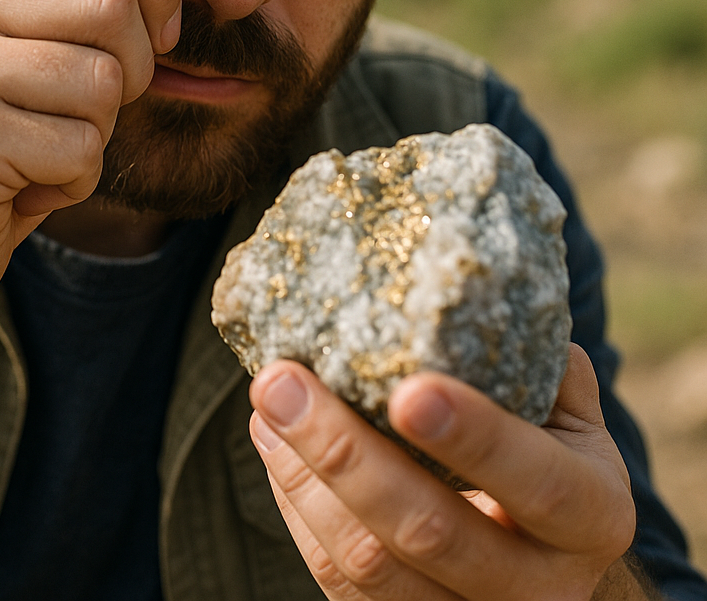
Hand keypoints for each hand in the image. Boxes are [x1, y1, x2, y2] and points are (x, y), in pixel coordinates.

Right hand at [0, 0, 180, 330]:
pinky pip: (83, 149)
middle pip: (116, 2)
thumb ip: (79, 2)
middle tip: (86, 111)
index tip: (155, 32)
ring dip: (96, 134)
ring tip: (38, 150)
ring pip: (107, 82)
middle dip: (134, 71)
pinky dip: (74, 182)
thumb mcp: (19, 52)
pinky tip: (22, 186)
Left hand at [248, 344, 639, 599]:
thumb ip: (537, 361)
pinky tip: (275, 445)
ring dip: (303, 477)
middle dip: (344, 452)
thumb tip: (474, 288)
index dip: (475, 438)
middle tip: (281, 381)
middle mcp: (541, 585)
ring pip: (367, 563)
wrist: (547, 550)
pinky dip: (296, 507)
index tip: (405, 389)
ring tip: (266, 403)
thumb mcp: (568, 411)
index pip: (537, 482)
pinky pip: (336, 578)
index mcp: (592, 516)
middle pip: (429, 532)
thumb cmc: (549, 451)